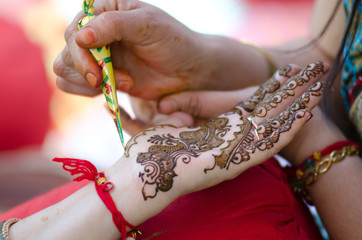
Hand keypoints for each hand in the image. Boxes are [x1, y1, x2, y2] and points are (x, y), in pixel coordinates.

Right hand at [54, 0, 209, 98]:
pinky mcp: (101, 75)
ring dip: (88, 83)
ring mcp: (97, 55)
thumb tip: (79, 37)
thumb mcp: (147, 25)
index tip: (98, 72)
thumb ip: (113, 25)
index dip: (81, 54)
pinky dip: (85, 92)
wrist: (188, 69)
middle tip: (119, 80)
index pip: (74, 31)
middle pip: (66, 53)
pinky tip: (112, 89)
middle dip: (88, 71)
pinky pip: (73, 85)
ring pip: (64, 70)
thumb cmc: (173, 42)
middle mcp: (95, 31)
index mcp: (104, 11)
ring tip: (124, 82)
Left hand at [112, 62, 326, 210]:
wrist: (142, 176)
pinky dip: (288, 128)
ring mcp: (236, 153)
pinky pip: (268, 143)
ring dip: (295, 109)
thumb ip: (178, 115)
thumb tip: (177, 109)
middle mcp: (231, 144)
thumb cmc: (150, 153)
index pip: (250, 110)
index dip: (267, 93)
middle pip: (267, 116)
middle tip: (311, 79)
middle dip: (289, 98)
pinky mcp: (237, 161)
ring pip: (274, 127)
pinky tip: (304, 112)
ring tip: (316, 91)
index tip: (282, 77)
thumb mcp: (167, 126)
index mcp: (217, 135)